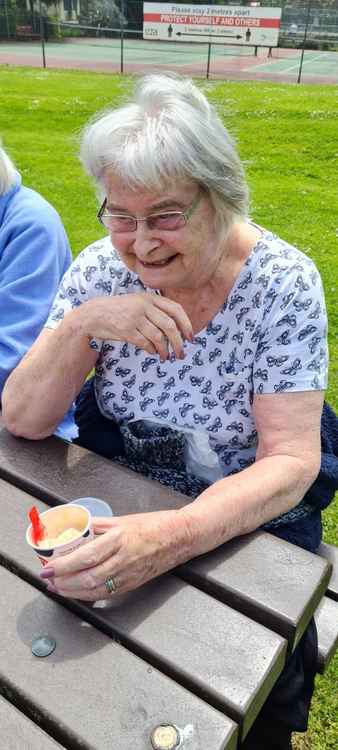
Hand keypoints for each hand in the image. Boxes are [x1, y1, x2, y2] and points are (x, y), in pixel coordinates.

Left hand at [40, 510, 191, 600]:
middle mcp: (124, 559)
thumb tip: (75, 528)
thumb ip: (98, 525)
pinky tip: (77, 592)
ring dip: (72, 592)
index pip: (86, 555)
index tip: (48, 568)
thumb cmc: (154, 524)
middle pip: (87, 577)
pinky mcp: (133, 584)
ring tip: (58, 588)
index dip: (64, 565)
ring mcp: (129, 574)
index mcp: (120, 539)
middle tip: (48, 580)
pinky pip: (107, 593)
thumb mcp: (123, 519)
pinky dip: (88, 595)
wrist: (181, 537)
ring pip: (95, 589)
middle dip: (63, 582)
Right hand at [81, 293, 192, 359]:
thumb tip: (177, 330)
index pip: (176, 309)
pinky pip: (145, 343)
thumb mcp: (139, 303)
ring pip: (158, 337)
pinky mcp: (126, 330)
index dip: (186, 324)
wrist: (95, 314)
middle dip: (178, 342)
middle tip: (181, 354)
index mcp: (150, 297)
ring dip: (165, 350)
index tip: (191, 338)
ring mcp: (134, 317)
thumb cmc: (121, 310)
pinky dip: (151, 350)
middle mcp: (144, 306)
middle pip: (169, 325)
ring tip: (166, 356)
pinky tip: (153, 353)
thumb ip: (156, 311)